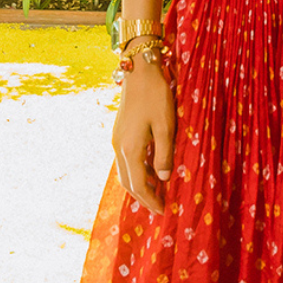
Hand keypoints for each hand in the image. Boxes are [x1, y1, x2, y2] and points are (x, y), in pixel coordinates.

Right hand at [112, 57, 175, 213]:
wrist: (138, 71)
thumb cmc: (156, 96)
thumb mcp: (166, 126)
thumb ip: (164, 154)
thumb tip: (163, 179)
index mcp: (130, 149)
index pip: (139, 185)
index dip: (151, 200)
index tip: (163, 211)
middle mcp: (118, 148)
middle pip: (128, 182)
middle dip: (143, 197)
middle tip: (160, 207)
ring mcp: (116, 140)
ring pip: (124, 172)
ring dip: (139, 185)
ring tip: (157, 192)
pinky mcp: (119, 133)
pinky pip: (125, 161)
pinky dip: (137, 171)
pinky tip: (151, 170)